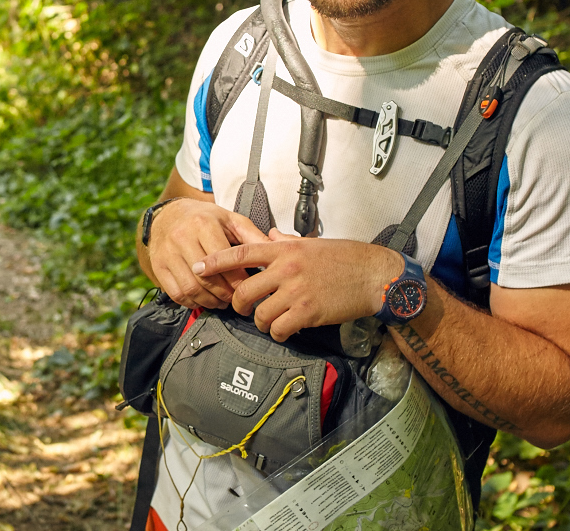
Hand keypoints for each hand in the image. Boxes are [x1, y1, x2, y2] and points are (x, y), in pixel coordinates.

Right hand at [145, 199, 264, 308]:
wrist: (167, 216)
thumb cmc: (204, 219)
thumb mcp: (230, 220)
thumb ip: (252, 236)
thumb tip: (277, 251)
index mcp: (203, 224)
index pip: (224, 260)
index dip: (238, 280)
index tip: (249, 289)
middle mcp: (182, 237)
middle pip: (207, 278)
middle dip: (225, 294)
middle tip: (237, 301)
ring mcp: (167, 253)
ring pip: (191, 288)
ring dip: (210, 301)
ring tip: (222, 302)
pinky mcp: (158, 267)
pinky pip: (176, 294)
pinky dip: (192, 302)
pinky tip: (204, 300)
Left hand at [193, 228, 411, 340]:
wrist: (373, 275)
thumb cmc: (344, 258)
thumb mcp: (311, 243)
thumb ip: (286, 242)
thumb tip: (270, 235)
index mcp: (284, 249)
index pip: (241, 253)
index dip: (215, 261)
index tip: (197, 267)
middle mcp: (286, 268)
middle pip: (244, 291)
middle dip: (238, 305)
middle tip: (243, 310)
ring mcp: (296, 291)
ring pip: (260, 314)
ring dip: (261, 322)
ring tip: (270, 321)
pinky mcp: (308, 312)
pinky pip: (279, 329)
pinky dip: (278, 333)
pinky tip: (285, 329)